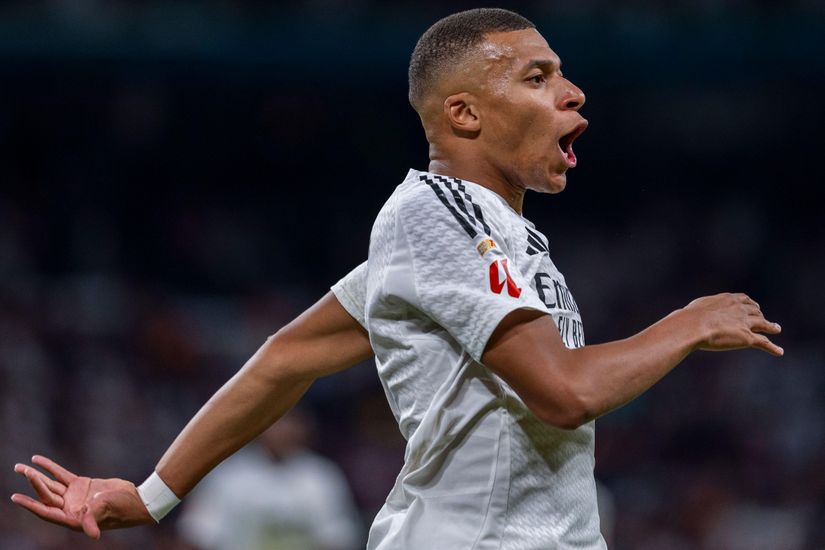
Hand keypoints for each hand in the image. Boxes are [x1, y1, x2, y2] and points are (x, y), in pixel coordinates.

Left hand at [11, 455, 153, 538]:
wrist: (136, 501)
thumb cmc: (122, 509)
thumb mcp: (106, 511)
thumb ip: (94, 519)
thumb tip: (93, 535)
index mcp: (71, 518)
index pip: (46, 511)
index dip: (30, 504)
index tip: (15, 497)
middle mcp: (69, 508)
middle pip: (46, 495)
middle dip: (33, 483)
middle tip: (21, 470)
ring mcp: (74, 496)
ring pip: (50, 484)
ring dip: (36, 476)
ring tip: (21, 466)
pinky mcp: (81, 485)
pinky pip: (61, 475)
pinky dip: (50, 468)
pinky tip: (38, 460)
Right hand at [683, 293, 782, 355]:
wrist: (693, 326)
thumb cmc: (689, 317)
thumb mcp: (696, 308)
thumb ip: (701, 311)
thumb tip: (691, 317)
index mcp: (728, 299)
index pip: (744, 300)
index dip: (750, 304)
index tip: (752, 307)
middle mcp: (740, 309)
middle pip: (755, 311)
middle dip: (759, 315)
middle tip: (762, 320)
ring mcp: (746, 323)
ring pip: (763, 324)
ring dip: (771, 327)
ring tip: (776, 329)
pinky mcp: (747, 338)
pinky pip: (763, 342)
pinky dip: (772, 348)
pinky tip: (779, 352)